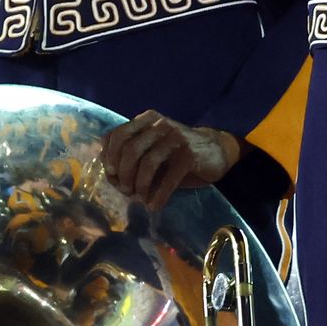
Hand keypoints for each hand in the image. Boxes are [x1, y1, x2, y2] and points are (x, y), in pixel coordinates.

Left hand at [100, 110, 240, 211]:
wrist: (217, 150)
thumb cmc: (178, 153)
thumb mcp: (153, 148)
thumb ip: (132, 156)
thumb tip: (111, 177)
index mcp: (146, 120)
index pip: (117, 134)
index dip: (109, 157)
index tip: (112, 175)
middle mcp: (160, 125)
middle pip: (130, 149)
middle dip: (123, 175)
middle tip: (126, 191)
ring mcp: (176, 138)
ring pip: (147, 162)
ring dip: (139, 186)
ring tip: (140, 198)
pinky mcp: (190, 155)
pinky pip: (168, 178)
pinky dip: (158, 195)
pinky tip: (154, 206)